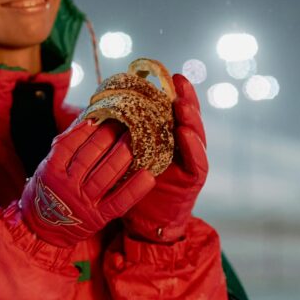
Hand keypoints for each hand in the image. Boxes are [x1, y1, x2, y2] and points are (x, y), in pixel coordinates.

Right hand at [19, 120, 154, 247]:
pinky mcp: (99, 217)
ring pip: (106, 174)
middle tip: (124, 123)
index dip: (86, 129)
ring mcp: (84, 202)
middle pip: (90, 156)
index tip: (101, 117)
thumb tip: (87, 122)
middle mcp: (67, 186)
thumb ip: (63, 147)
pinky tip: (148, 175)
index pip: (70, 144)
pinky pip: (120, 201)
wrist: (42, 230)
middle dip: (108, 136)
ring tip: (136, 140)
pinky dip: (135, 189)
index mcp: (51, 170)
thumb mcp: (45, 168)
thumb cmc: (47, 192)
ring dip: (124, 155)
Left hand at [123, 74, 207, 242]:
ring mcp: (191, 163)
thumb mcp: (125, 157)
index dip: (174, 93)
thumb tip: (101, 109)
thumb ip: (122, 136)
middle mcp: (183, 147)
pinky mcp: (193, 182)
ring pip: (196, 137)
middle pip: (189, 119)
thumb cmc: (133, 188)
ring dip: (191, 120)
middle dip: (186, 99)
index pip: (173, 112)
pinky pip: (198, 163)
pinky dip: (193, 148)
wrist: (147, 224)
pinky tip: (185, 134)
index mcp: (167, 138)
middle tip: (180, 83)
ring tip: (182, 105)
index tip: (171, 75)